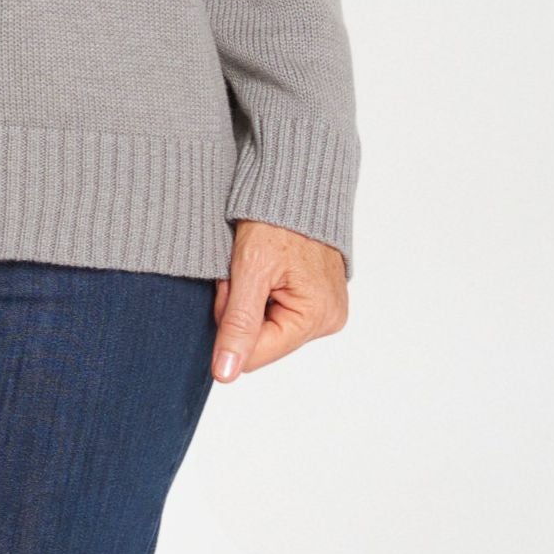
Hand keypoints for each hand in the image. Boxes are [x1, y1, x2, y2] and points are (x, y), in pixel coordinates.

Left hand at [211, 221, 347, 381]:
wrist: (296, 180)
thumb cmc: (277, 217)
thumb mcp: (250, 270)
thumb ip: (238, 325)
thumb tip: (226, 374)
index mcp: (316, 317)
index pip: (255, 354)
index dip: (229, 325)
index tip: (230, 286)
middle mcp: (327, 319)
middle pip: (260, 340)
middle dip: (240, 308)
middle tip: (242, 270)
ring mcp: (324, 308)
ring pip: (264, 325)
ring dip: (248, 298)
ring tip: (256, 264)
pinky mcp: (316, 296)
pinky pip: (275, 309)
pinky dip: (260, 291)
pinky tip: (265, 268)